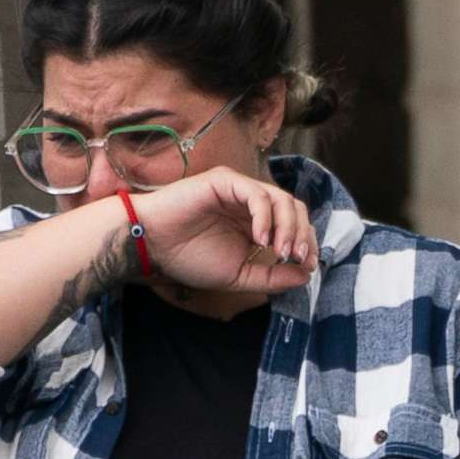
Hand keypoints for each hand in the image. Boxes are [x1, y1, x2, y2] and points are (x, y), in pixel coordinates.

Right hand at [129, 165, 318, 294]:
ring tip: (281, 252)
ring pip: (282, 199)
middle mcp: (251, 204)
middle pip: (295, 209)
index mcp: (256, 224)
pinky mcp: (226, 182)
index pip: (294, 225)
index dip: (306, 242)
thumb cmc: (188, 258)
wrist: (153, 246)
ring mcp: (240, 190)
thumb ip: (271, 277)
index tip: (306, 265)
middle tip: (296, 258)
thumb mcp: (238, 276)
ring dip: (288, 227)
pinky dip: (266, 217)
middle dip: (302, 234)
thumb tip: (306, 275)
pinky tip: (260, 239)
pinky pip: (257, 195)